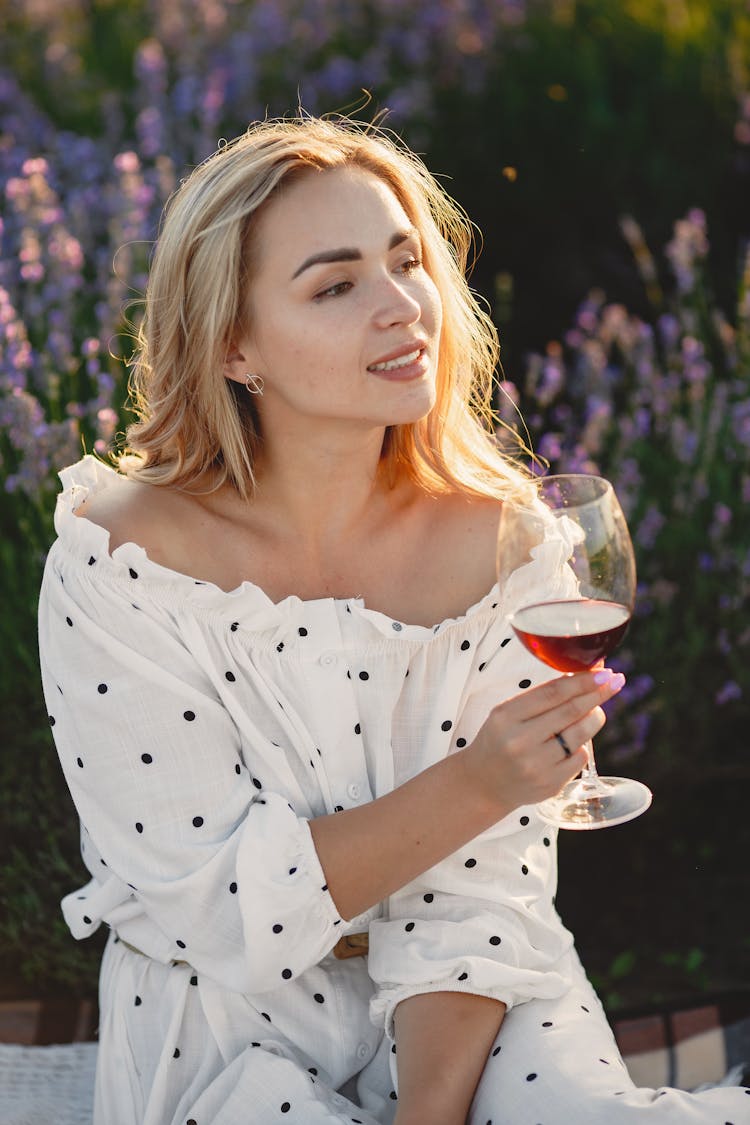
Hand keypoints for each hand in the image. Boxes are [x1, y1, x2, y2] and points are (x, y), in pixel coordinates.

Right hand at [462, 669, 624, 814]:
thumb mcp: (508, 713)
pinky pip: (580, 758)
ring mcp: (536, 765)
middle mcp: (519, 741)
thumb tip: (585, 674)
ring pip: (580, 735)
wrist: (484, 783)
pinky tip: (575, 741)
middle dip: (597, 694)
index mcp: (505, 716)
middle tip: (615, 681)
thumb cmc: (501, 739)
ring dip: (595, 717)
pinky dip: (583, 744)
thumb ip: (542, 696)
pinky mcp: (550, 784)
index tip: (604, 671)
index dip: (582, 680)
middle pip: (570, 711)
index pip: (552, 693)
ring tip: (597, 709)